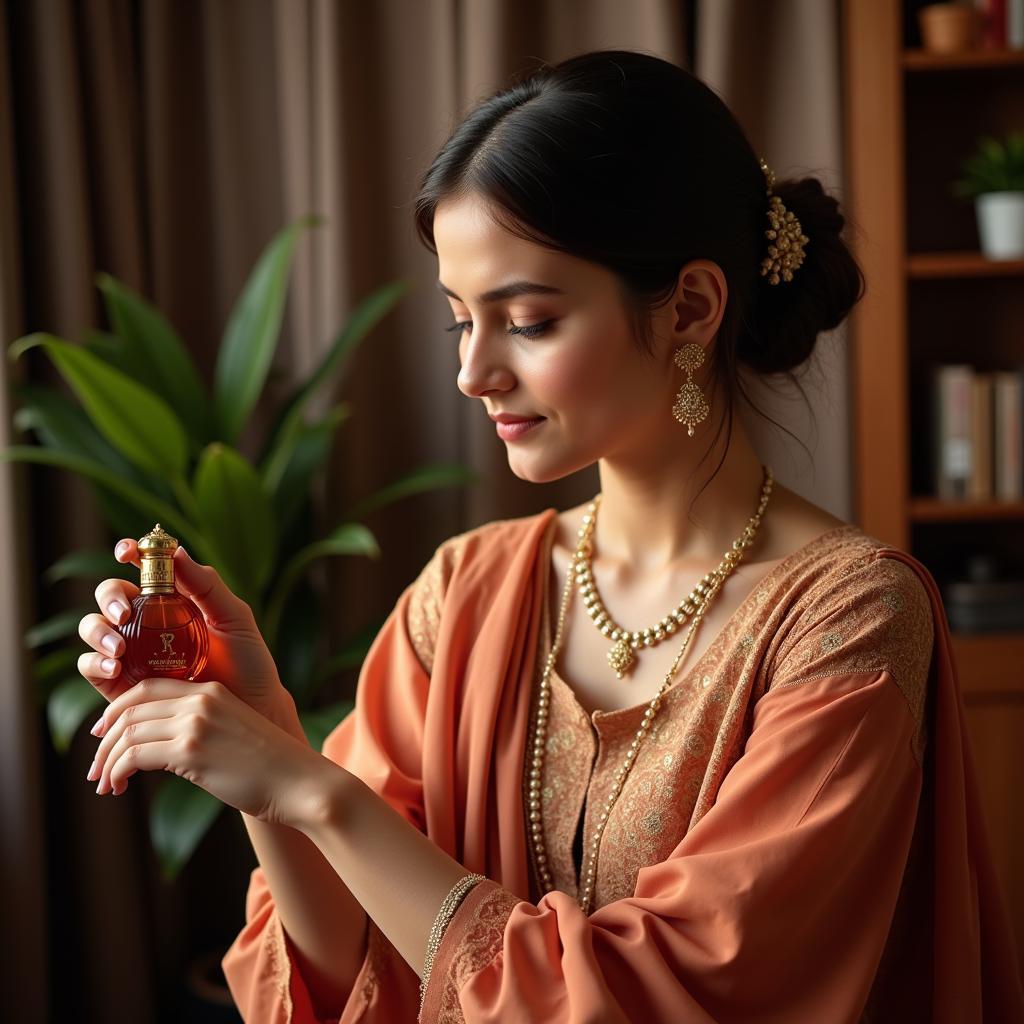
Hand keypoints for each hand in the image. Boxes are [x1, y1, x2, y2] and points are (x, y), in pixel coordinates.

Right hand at [77, 539, 298, 730]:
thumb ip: (207, 586)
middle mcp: (147, 622)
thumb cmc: (248, 663)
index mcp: (173, 600)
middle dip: (110, 597)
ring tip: (120, 648)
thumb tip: (177, 551)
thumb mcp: (234, 618)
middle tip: (124, 612)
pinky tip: (114, 666)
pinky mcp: (121, 684)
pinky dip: (94, 662)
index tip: (127, 553)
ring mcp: (132, 652)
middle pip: (110, 596)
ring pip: (94, 628)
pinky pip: (92, 667)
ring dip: (98, 631)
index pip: (144, 569)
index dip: (130, 553)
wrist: (249, 711)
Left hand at [87, 676, 334, 825]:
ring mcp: (195, 723)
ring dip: (107, 761)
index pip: (147, 687)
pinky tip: (117, 788)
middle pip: (131, 709)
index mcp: (210, 691)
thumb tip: (163, 749)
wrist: (298, 781)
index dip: (117, 709)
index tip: (103, 733)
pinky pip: (134, 756)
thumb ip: (199, 728)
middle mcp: (200, 700)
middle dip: (105, 739)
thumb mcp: (232, 732)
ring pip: (127, 733)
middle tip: (96, 766)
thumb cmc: (269, 765)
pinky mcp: (191, 751)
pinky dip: (117, 772)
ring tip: (104, 784)